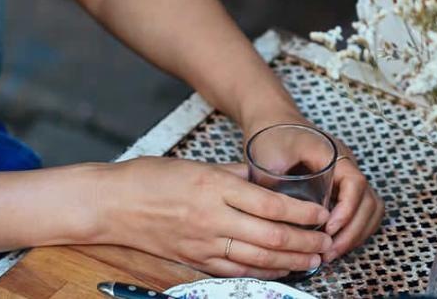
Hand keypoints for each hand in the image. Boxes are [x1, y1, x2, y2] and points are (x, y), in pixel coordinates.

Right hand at [99, 157, 332, 279]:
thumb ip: (234, 174)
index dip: (301, 213)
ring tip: (311, 259)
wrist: (111, 204)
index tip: (321, 213)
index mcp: (215, 188)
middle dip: (304, 242)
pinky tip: (279, 269)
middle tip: (325, 242)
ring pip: (256, 258)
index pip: (270, 205)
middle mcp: (212, 218)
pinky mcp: (194, 260)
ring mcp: (203, 243)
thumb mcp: (197, 164)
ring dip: (289, 261)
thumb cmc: (150, 178)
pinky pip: (235, 271)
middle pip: (270, 236)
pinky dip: (262, 271)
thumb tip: (265, 180)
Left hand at [238, 117, 384, 263]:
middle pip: (370, 201)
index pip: (355, 183)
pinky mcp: (341, 187)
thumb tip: (281, 218)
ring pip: (370, 209)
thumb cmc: (270, 135)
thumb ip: (274, 183)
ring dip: (356, 234)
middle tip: (329, 252)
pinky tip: (333, 244)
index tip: (328, 229)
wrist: (272, 120)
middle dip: (353, 231)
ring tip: (331, 253)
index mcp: (333, 153)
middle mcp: (346, 165)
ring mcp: (346, 176)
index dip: (347, 210)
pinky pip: (361, 211)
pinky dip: (353, 230)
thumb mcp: (267, 155)